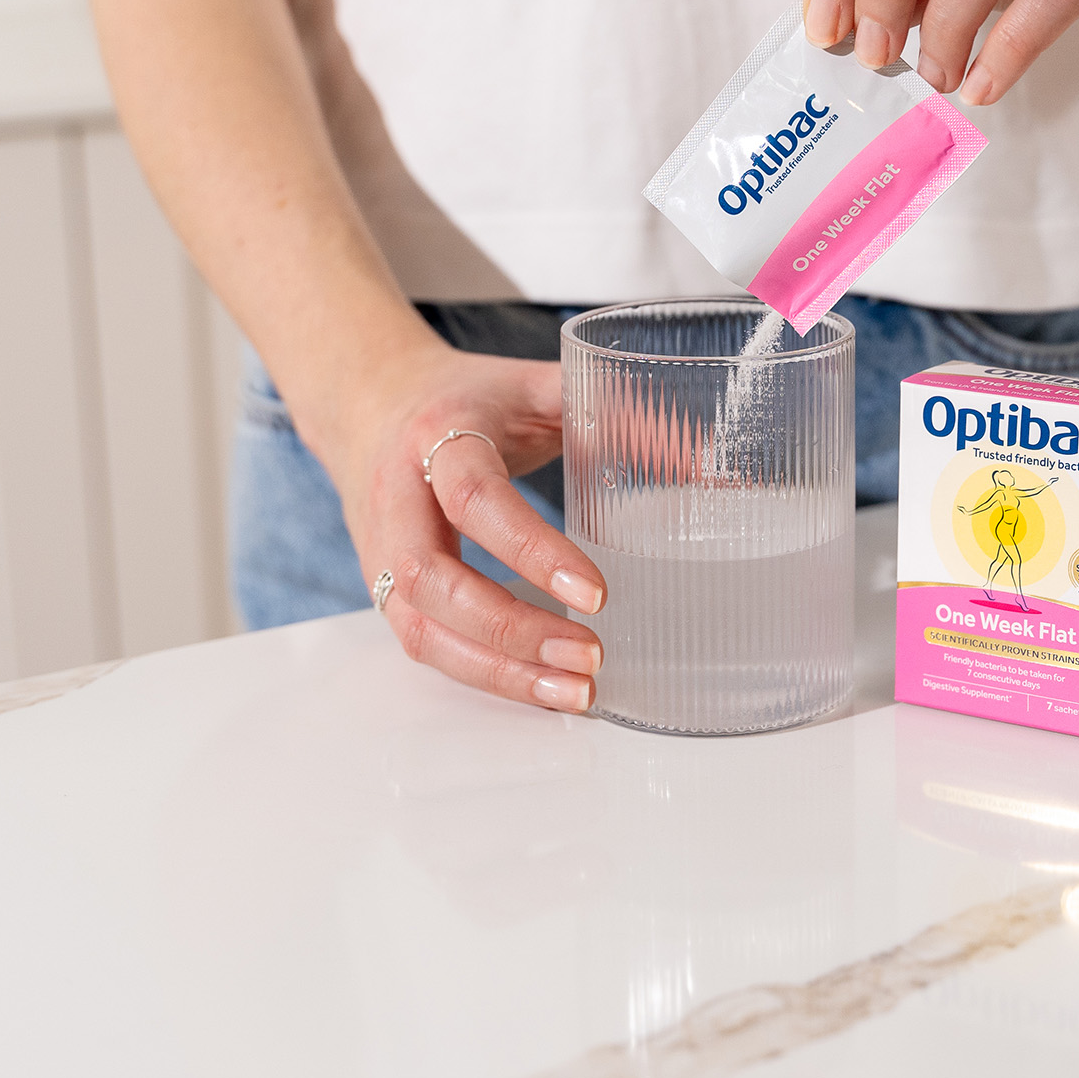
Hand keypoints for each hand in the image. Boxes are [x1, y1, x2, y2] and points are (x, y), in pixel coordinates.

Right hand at [337, 343, 608, 713]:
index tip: (597, 594)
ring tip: (573, 692)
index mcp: (437, 435)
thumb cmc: (467, 397)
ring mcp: (381, 551)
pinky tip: (539, 687)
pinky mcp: (384, 588)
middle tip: (589, 655)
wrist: (368, 400)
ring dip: (496, 671)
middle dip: (511, 628)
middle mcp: (397, 499)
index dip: (532, 551)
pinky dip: (481, 674)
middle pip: (432, 580)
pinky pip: (423, 643)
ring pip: (420, 627)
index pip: (477, 499)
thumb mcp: (538, 385)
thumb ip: (616, 414)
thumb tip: (709, 465)